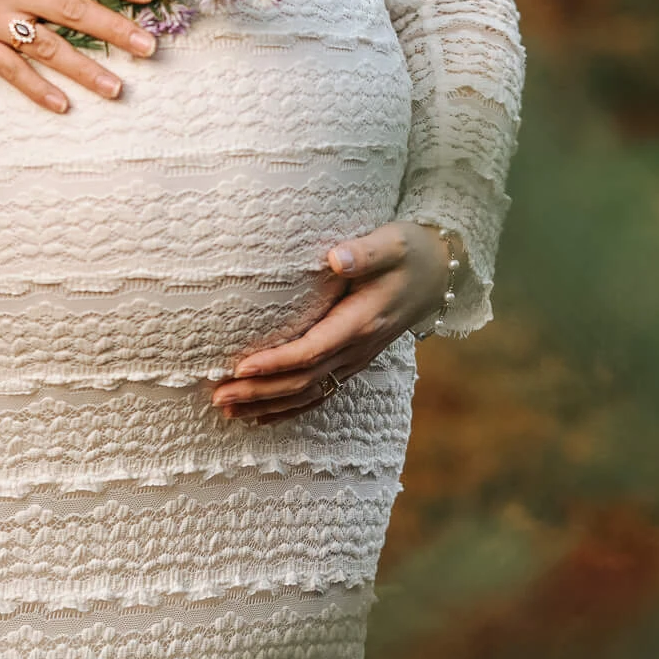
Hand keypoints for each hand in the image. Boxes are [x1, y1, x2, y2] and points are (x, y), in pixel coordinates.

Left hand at [209, 222, 456, 422]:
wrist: (440, 274)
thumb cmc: (410, 252)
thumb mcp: (392, 243)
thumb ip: (364, 251)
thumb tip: (336, 258)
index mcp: (361, 321)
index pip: (311, 350)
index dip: (276, 363)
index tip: (240, 367)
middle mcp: (357, 348)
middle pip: (303, 380)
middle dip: (259, 391)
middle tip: (218, 396)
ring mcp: (356, 360)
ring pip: (308, 393)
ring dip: (267, 405)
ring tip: (227, 409)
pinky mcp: (353, 361)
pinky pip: (319, 393)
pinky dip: (288, 408)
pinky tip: (261, 416)